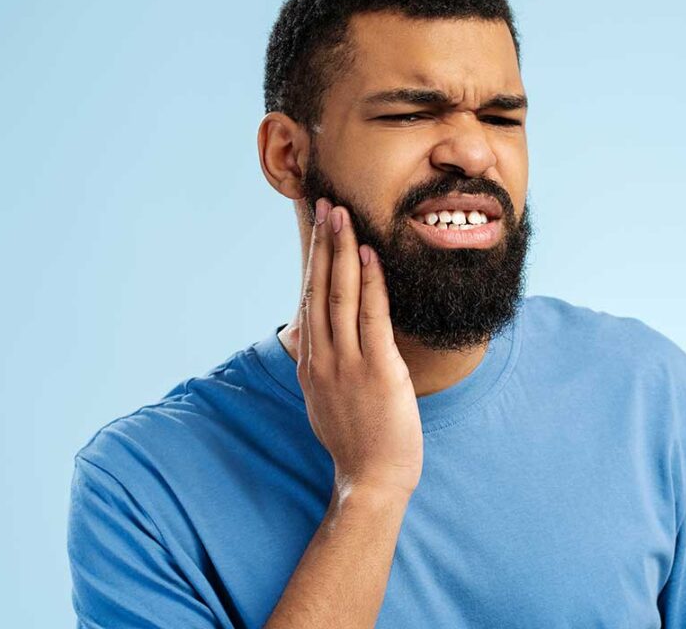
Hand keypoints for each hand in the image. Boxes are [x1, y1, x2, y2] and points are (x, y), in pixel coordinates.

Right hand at [295, 198, 423, 500]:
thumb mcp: (325, 400)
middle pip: (319, 288)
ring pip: (340, 294)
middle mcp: (321, 357)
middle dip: (323, 243)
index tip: (317, 230)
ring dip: (341, 251)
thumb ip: (321, 366)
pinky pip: (371, 316)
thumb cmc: (356, 442)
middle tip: (325, 204)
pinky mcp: (376, 370)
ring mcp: (346, 363)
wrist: (371, 480)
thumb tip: (316, 340)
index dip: (313, 261)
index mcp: (310, 362)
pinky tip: (369, 254)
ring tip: (341, 215)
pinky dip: (370, 282)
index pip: (309, 299)